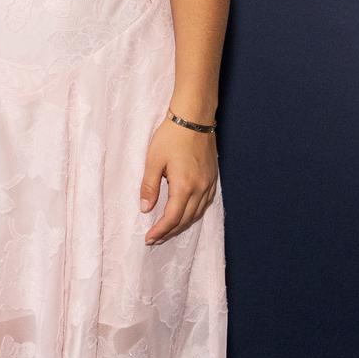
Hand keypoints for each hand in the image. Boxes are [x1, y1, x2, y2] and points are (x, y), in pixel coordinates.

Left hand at [140, 120, 217, 243]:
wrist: (194, 119)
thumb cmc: (171, 137)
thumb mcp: (153, 160)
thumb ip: (149, 186)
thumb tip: (145, 209)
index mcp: (184, 186)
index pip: (172, 218)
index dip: (160, 231)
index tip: (149, 238)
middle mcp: (200, 189)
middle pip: (185, 220)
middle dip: (169, 232)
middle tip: (155, 238)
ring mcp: (209, 184)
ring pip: (197, 214)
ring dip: (182, 224)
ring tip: (167, 230)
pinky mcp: (212, 178)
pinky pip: (205, 204)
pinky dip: (193, 213)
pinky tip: (185, 214)